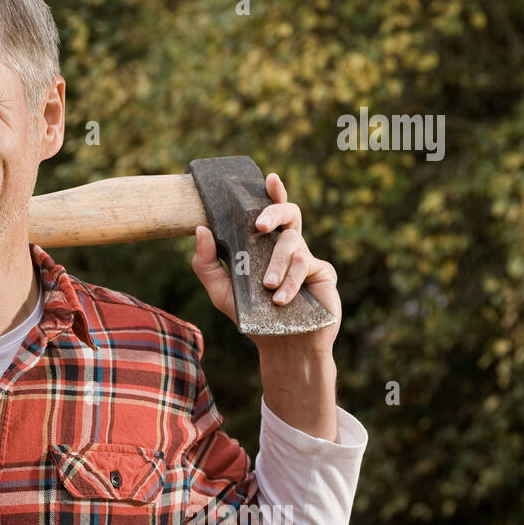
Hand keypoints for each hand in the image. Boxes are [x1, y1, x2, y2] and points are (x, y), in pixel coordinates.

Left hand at [190, 171, 340, 356]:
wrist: (282, 346)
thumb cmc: (251, 316)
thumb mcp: (221, 291)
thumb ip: (206, 263)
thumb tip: (201, 229)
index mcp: (266, 246)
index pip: (270, 213)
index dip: (273, 193)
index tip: (269, 178)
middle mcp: (288, 247)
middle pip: (289, 214)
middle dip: (274, 211)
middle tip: (259, 224)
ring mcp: (307, 258)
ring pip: (292, 243)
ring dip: (277, 265)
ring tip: (267, 287)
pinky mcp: (322, 272)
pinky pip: (305, 266)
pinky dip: (290, 283)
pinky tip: (280, 300)